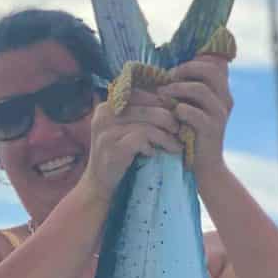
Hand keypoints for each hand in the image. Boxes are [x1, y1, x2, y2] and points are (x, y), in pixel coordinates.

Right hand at [83, 85, 183, 201]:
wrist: (98, 183)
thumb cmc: (116, 155)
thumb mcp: (122, 130)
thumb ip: (136, 116)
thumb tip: (167, 103)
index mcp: (106, 106)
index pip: (138, 94)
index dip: (158, 101)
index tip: (173, 112)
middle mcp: (104, 115)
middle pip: (145, 108)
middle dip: (167, 118)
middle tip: (179, 129)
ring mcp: (107, 132)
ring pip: (147, 125)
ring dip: (165, 136)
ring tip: (175, 145)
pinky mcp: (113, 148)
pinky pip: (142, 140)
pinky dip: (152, 146)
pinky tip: (154, 153)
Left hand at [159, 52, 231, 187]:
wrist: (204, 167)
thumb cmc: (192, 135)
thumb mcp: (193, 109)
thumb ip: (189, 91)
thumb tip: (169, 72)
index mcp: (222, 93)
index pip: (214, 65)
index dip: (193, 62)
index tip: (174, 71)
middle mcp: (225, 100)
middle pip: (210, 71)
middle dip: (186, 70)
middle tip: (168, 76)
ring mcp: (220, 114)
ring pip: (201, 90)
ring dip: (178, 88)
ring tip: (162, 92)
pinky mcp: (212, 129)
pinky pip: (194, 113)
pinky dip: (179, 110)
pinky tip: (171, 113)